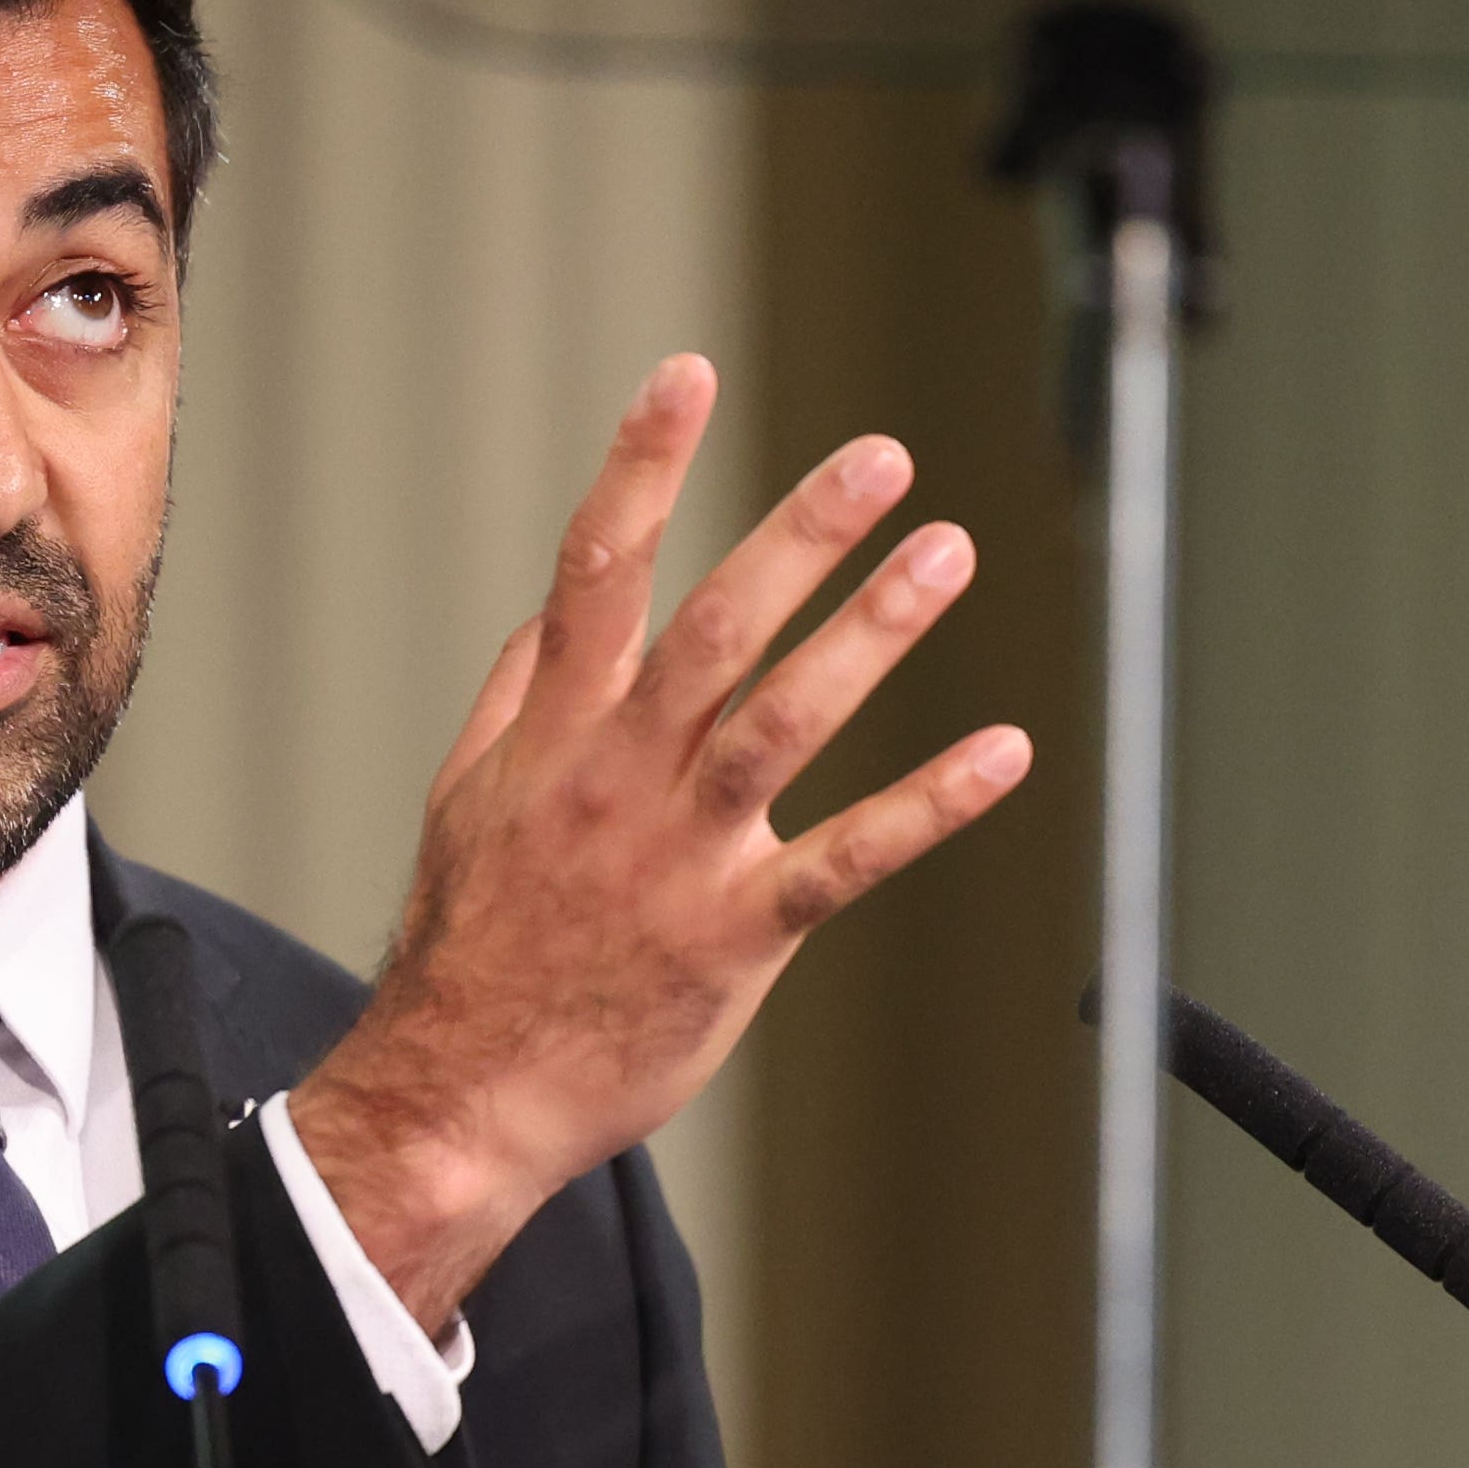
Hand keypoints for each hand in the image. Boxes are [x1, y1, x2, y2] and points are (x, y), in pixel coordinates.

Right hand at [293, 354, 1032, 1326]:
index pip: (595, 571)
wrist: (464, 1093)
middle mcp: (618, 778)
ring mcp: (680, 855)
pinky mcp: (736, 937)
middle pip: (713, 628)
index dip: (640, 466)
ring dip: (872, 630)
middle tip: (881, 456)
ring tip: (948, 551)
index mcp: (554, 735)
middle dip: (798, 535)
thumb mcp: (464, 803)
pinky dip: (929, 804)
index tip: (689, 374)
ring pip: (784, 721)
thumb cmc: (470, 949)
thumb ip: (520, 696)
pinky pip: (847, 860)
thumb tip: (558, 607)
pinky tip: (1003, 752)